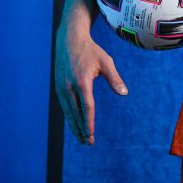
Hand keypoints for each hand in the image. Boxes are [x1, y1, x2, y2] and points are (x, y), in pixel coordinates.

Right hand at [53, 31, 127, 145]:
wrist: (69, 40)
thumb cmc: (91, 51)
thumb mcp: (106, 61)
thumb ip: (114, 78)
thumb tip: (124, 93)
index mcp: (82, 82)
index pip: (87, 107)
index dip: (89, 123)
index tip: (91, 135)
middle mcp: (69, 87)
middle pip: (76, 114)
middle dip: (82, 130)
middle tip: (88, 143)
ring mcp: (61, 88)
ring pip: (68, 112)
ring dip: (74, 126)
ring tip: (81, 139)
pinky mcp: (58, 87)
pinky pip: (64, 106)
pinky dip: (69, 117)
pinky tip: (74, 124)